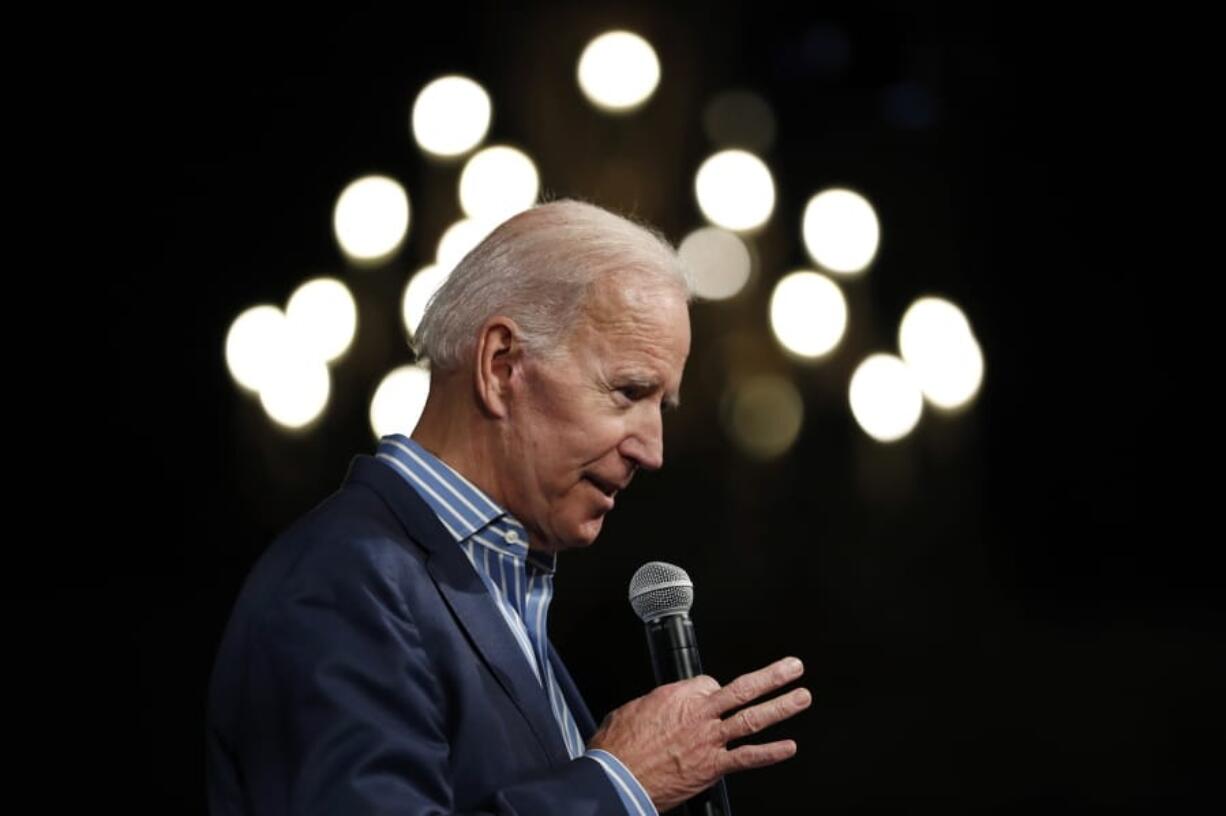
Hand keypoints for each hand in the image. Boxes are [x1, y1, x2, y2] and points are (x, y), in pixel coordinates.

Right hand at [587, 657, 810, 811]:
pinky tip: (789, 747)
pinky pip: (748, 758)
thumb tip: (660, 707)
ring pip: (752, 718)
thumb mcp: (631, 710)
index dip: (714, 687)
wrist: (616, 779)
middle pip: (743, 689)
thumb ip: (655, 704)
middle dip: (772, 677)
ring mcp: (709, 740)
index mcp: (678, 695)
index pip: (709, 683)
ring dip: (781, 707)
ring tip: (802, 697)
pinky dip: (771, 753)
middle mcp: (699, 714)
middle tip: (794, 667)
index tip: (717, 692)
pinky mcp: (712, 767)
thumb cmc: (618, 748)